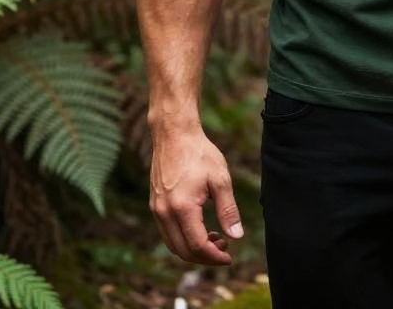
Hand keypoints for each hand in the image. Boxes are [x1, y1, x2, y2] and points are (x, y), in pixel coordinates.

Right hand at [149, 125, 243, 264]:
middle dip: (205, 257)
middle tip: (225, 249)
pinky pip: (167, 233)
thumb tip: (237, 237)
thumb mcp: (220, 179)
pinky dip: (183, 239)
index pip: (197, 245)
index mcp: (182, 207)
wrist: (174, 134)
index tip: (230, 257)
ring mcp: (157, 210)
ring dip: (193, 250)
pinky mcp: (155, 205)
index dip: (214, 257)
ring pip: (173, 244)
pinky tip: (200, 229)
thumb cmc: (200, 154)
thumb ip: (228, 210)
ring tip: (216, 239)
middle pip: (183, 251)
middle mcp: (164, 213)